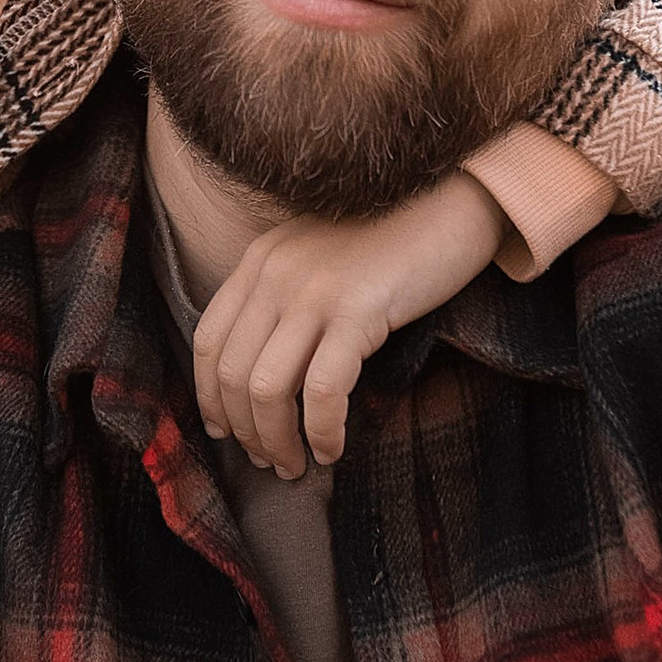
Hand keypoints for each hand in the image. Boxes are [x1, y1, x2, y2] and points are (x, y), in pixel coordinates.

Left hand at [193, 175, 502, 472]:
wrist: (452, 197)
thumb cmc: (392, 236)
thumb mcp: (318, 255)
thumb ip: (285, 293)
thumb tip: (266, 371)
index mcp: (259, 260)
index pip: (208, 340)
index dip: (210, 395)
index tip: (225, 431)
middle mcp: (275, 273)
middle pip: (233, 373)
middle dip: (245, 430)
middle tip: (271, 462)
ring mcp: (315, 291)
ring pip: (268, 388)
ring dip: (277, 440)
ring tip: (297, 464)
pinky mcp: (359, 310)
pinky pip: (324, 389)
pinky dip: (322, 430)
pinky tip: (333, 448)